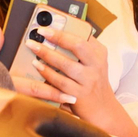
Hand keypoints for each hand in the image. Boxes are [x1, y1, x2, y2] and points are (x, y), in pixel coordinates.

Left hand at [22, 25, 137, 136]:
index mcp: (99, 53)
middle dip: (58, 37)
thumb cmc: (94, 83)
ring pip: (66, 65)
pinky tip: (37, 66)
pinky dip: (47, 73)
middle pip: (78, 46)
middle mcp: (97, 65)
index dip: (65, 29)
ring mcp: (89, 80)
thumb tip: (59, 32)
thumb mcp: (93, 63)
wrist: (103, 110)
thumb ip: (81, 49)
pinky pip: (61, 82)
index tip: (49, 26)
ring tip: (33, 47)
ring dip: (48, 55)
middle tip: (41, 32)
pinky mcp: (80, 95)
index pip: (84, 35)